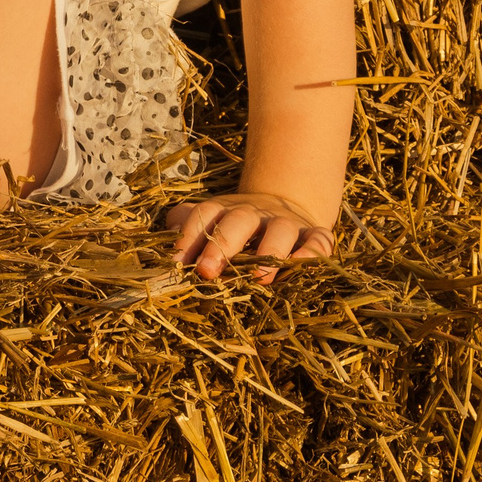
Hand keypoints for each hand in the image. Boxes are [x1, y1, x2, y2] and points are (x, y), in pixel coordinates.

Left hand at [163, 192, 334, 282]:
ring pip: (280, 229)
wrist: (285, 205)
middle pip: (238, 219)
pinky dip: (313, 252)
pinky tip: (302, 265)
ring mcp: (287, 222)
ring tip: (260, 277)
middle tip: (206, 271)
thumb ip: (185, 230)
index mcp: (225, 209)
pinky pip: (319, 239)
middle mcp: (255, 212)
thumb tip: (162, 250)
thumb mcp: (210, 224)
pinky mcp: (315, 234)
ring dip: (270, 250)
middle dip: (222, 244)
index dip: (188, 237)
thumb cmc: (237, 227)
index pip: (204, 215)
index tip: (174, 263)